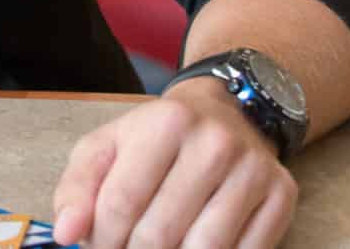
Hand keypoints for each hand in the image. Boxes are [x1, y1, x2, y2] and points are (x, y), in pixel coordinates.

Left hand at [51, 82, 296, 248]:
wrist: (228, 114)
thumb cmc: (156, 137)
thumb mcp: (108, 146)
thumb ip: (78, 188)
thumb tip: (66, 233)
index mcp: (165, 123)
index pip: (121, 202)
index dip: (102, 238)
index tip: (98, 246)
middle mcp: (215, 144)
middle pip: (160, 233)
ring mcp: (254, 171)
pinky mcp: (283, 196)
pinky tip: (191, 248)